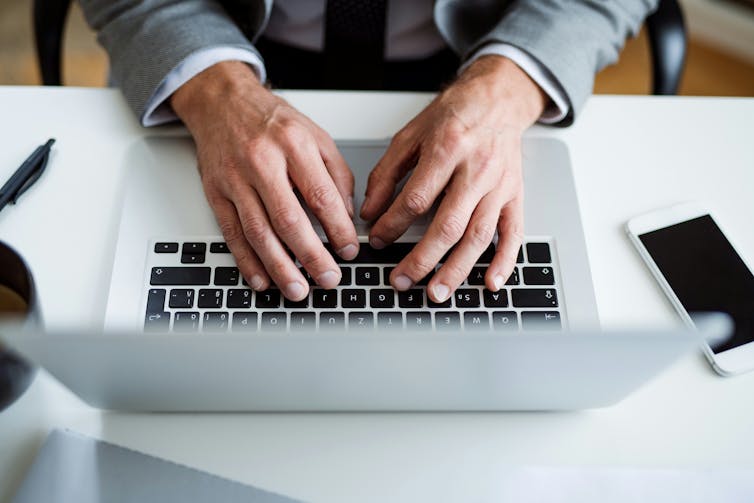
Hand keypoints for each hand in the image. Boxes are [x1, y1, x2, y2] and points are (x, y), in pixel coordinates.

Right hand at [171, 61, 358, 299]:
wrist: (221, 101)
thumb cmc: (271, 120)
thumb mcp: (315, 135)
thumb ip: (336, 174)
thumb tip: (346, 215)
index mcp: (294, 144)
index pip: (321, 196)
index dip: (338, 229)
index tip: (348, 251)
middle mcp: (262, 161)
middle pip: (289, 219)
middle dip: (312, 256)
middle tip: (328, 278)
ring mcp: (235, 179)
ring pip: (258, 232)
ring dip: (279, 266)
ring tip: (297, 289)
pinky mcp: (215, 192)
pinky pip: (231, 233)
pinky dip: (246, 261)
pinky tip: (261, 279)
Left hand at [360, 55, 545, 301]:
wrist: (498, 98)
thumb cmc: (454, 115)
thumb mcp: (410, 135)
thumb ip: (387, 173)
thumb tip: (369, 211)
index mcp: (448, 149)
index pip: (417, 198)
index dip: (393, 224)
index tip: (377, 241)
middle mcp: (477, 169)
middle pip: (449, 224)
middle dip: (422, 259)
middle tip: (402, 280)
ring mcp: (499, 186)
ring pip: (479, 235)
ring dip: (457, 269)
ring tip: (437, 292)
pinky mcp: (515, 195)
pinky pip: (513, 233)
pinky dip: (504, 261)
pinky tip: (490, 282)